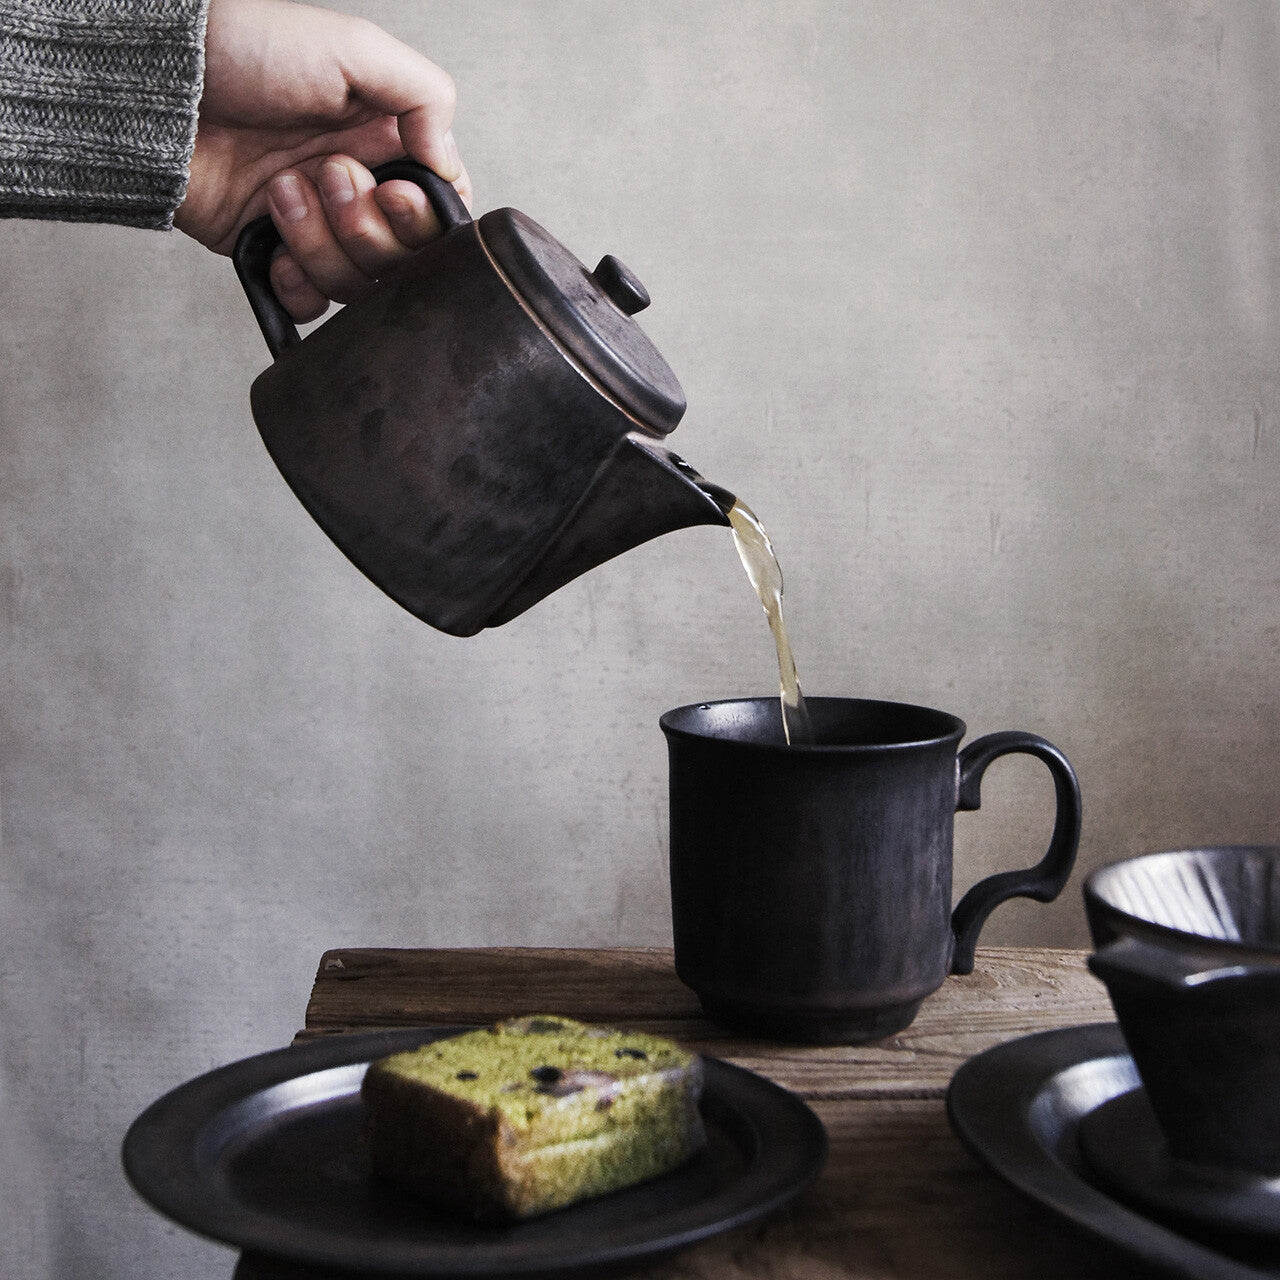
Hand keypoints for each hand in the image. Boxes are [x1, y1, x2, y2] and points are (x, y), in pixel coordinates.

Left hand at [174, 0, 471, 320]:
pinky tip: (273, 238)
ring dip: (322, 242)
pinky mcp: (274, 256)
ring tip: (281, 189)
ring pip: (358, 284)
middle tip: (328, 175)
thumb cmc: (248, 51)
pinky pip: (312, 303)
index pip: (440, 211)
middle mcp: (358, 192)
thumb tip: (448, 164)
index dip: (422, 218)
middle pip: (402, 258)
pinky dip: (297, 282)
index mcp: (386, 146)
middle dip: (366, 227)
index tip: (392, 191)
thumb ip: (425, 96)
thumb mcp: (354, 48)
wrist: (162, 87)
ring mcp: (317, 229)